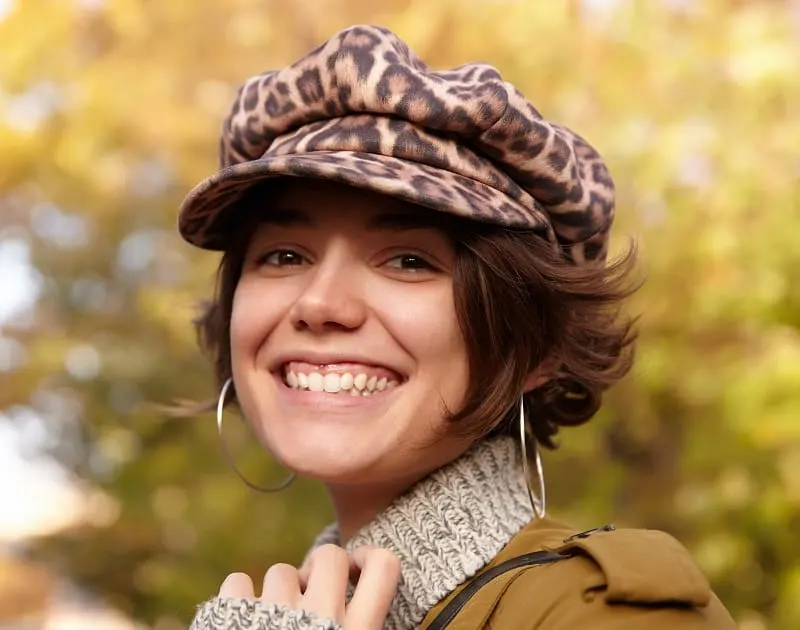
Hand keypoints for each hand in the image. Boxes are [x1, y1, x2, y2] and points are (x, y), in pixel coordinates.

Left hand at [219, 545, 399, 628]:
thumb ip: (358, 624)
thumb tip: (356, 592)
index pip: (384, 566)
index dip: (370, 557)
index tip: (357, 570)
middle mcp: (322, 622)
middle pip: (330, 556)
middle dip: (319, 571)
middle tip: (310, 598)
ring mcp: (275, 616)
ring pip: (282, 571)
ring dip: (277, 595)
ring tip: (271, 627)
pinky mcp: (232, 615)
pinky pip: (237, 582)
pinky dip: (236, 600)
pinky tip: (239, 624)